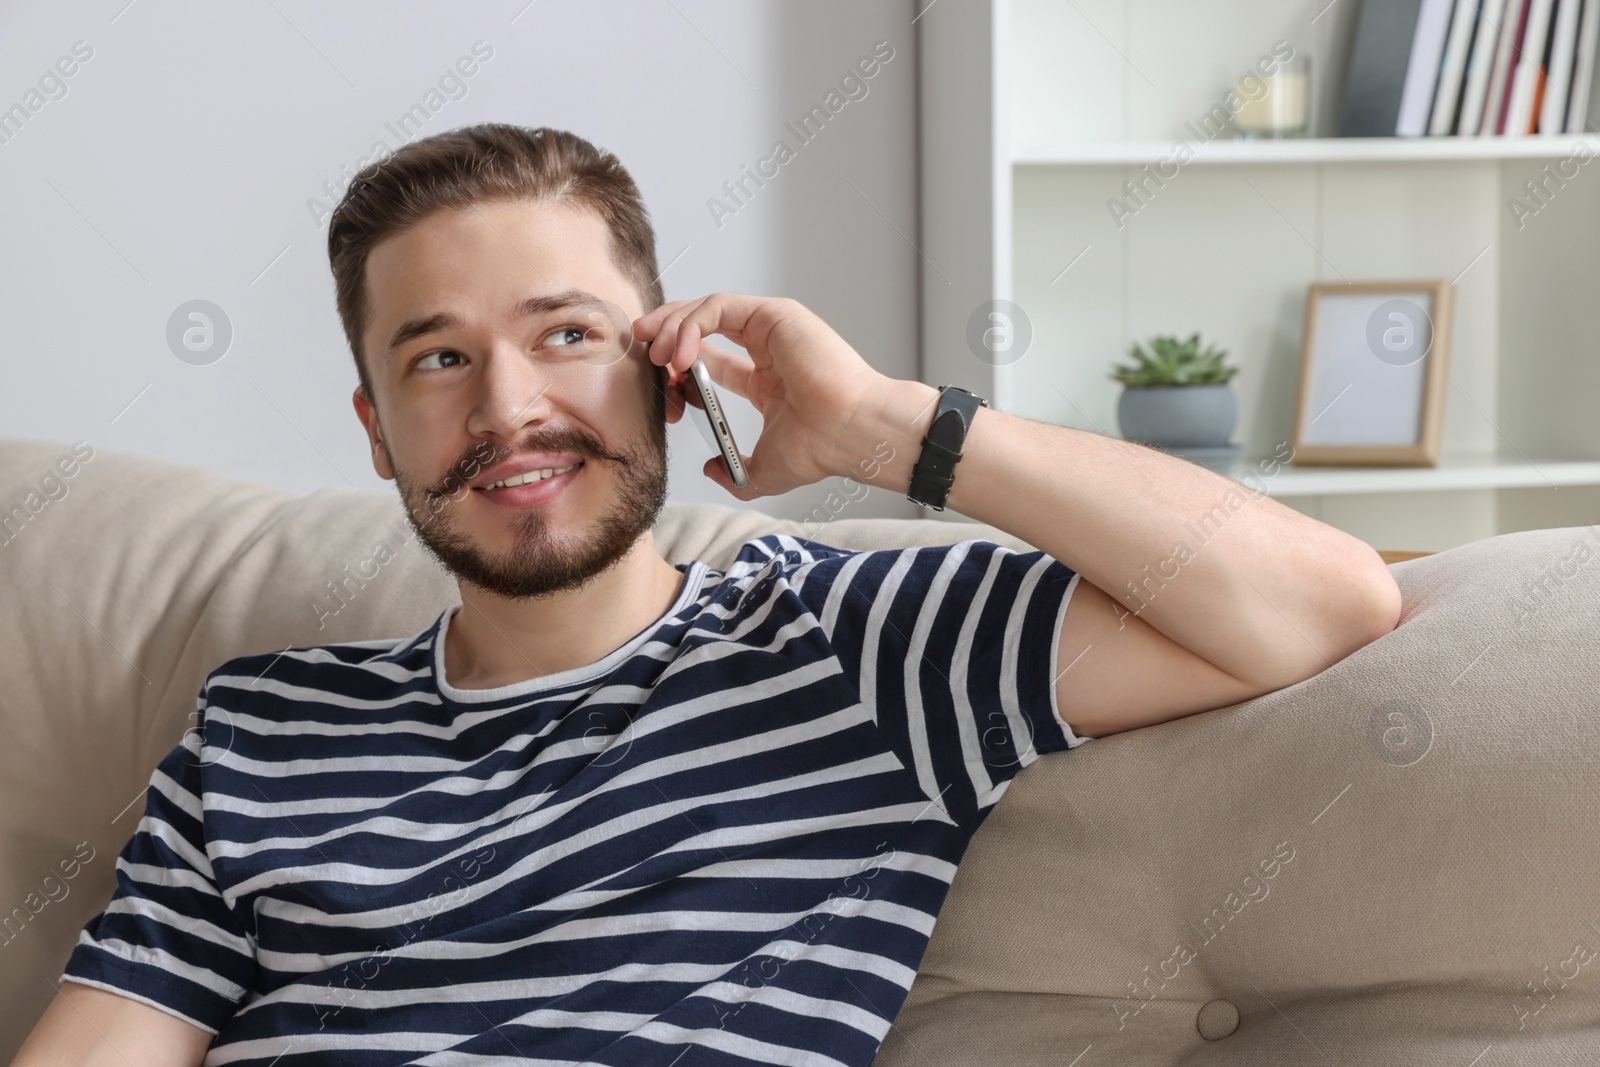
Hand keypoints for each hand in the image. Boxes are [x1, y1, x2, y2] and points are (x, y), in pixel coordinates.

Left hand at [633, 293, 892, 499]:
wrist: (849, 435)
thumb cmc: (822, 448)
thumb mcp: (764, 471)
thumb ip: (735, 472)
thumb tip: (712, 470)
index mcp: (767, 379)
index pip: (711, 361)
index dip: (680, 371)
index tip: (665, 390)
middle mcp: (769, 348)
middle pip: (704, 326)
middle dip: (667, 334)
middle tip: (642, 349)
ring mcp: (772, 328)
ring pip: (707, 310)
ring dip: (673, 328)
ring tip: (658, 356)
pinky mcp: (774, 315)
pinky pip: (719, 307)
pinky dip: (693, 324)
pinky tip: (682, 354)